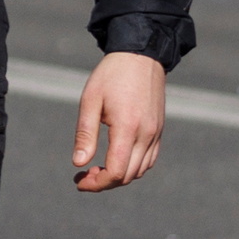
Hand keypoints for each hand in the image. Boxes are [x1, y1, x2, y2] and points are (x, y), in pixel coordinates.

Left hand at [72, 54, 167, 192]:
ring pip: (140, 170)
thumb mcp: (90, 100)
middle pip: (128, 176)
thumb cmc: (111, 75)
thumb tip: (79, 163)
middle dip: (104, 182)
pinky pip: (149, 159)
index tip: (79, 180)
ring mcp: (156, 132)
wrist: (141, 54)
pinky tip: (118, 156)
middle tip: (85, 173)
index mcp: (127, 127)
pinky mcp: (159, 129)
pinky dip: (134, 166)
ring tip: (100, 166)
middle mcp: (146, 133)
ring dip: (120, 175)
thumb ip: (85, 134)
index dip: (96, 183)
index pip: (116, 171)